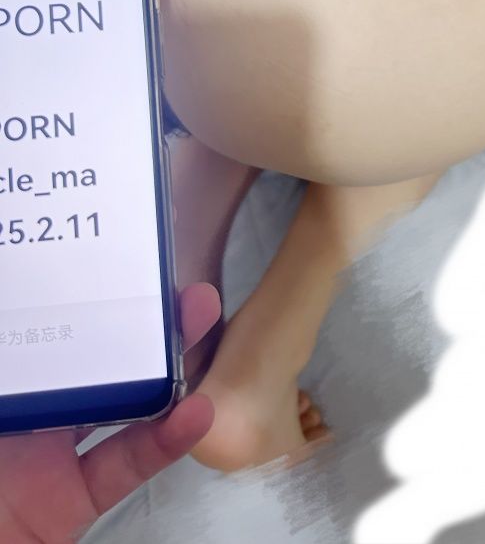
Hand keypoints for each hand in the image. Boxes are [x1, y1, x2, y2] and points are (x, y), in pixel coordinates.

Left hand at [0, 282, 220, 543]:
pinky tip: (194, 413)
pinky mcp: (72, 500)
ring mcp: (48, 453)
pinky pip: (124, 465)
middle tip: (170, 278)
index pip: (36, 318)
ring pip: (116, 399)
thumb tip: (9, 293)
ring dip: (163, 362)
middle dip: (133, 313)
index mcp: (0, 379)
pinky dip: (163, 442)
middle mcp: (22, 407)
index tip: (108, 251)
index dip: (72, 283)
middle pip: (87, 350)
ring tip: (199, 319)